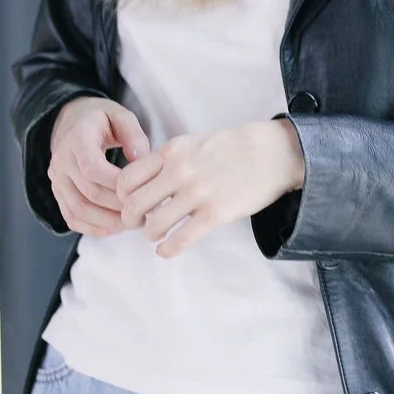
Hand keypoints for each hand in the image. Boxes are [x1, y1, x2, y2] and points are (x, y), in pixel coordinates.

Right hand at [47, 96, 150, 236]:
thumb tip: (141, 158)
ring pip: (79, 210)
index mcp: (77, 139)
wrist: (70, 120)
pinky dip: (92, 228)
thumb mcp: (120, 114)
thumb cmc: (100, 118)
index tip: (142, 191)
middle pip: (89, 193)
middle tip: (146, 214)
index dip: (117, 185)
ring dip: (107, 222)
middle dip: (119, 207)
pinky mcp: (58, 192)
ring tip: (133, 223)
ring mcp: (57, 179)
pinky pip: (71, 217)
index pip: (92, 168)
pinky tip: (114, 228)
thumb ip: (133, 133)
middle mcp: (62, 161)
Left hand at [115, 118, 304, 258]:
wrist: (272, 153)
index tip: (129, 203)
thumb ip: (169, 159)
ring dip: (150, 235)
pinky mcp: (216, 214)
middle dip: (130, 220)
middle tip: (137, 224)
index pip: (126, 178)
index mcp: (172, 151)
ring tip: (156, 236)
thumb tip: (145, 182)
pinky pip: (180, 240)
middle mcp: (179, 171)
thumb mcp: (194, 142)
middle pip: (134, 205)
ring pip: (154, 225)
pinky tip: (166, 250)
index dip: (121, 197)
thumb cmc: (233, 147)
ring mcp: (197, 194)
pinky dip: (167, 250)